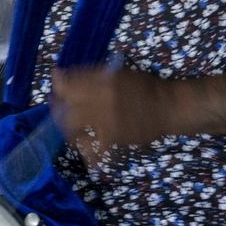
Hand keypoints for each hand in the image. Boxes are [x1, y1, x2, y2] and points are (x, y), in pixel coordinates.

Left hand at [50, 67, 182, 169]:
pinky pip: (93, 148)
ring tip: (69, 127)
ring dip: (66, 126)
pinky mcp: (114, 138)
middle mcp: (102, 100)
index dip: (58, 83)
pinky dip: (86, 152)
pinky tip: (85, 148)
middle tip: (57, 107)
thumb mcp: (118, 74)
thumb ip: (91, 75)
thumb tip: (63, 75)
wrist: (169, 107)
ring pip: (73, 126)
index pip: (69, 83)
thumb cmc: (144, 87)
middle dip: (57, 107)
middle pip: (66, 106)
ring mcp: (107, 120)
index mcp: (103, 81)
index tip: (56, 83)